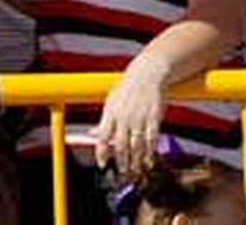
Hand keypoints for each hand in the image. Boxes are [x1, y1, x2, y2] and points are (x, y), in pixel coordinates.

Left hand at [93, 53, 169, 175]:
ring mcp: (139, 118)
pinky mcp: (154, 118)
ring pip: (136, 145)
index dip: (101, 152)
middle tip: (122, 170)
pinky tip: (148, 159)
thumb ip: (103, 121)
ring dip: (136, 160)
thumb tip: (91, 134)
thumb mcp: (111, 102)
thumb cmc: (126, 89)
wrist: (147, 75)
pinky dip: (150, 152)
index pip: (102, 136)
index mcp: (110, 112)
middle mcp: (124, 116)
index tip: (102, 164)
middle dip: (121, 160)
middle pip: (120, 144)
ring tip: (135, 168)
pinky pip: (151, 140)